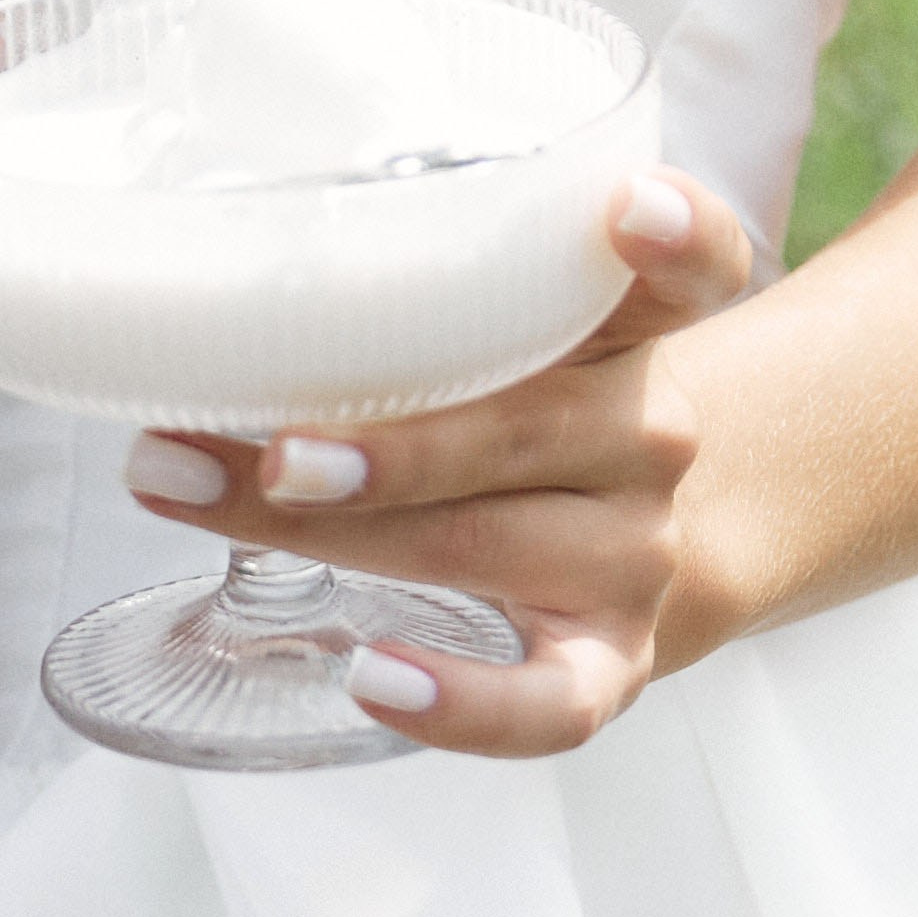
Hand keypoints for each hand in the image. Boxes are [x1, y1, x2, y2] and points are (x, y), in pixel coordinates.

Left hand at [123, 171, 754, 756]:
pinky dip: (462, 704)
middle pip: (516, 430)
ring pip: (488, 547)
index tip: (627, 210)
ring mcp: (632, 558)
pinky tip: (373, 677)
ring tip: (226, 507)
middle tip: (271, 447)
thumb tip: (231, 292)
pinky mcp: (609, 665)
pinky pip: (549, 706)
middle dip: (380, 446)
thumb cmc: (528, 418)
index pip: (691, 270)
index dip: (672, 235)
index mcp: (635, 335)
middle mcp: (650, 441)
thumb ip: (438, 290)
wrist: (635, 543)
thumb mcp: (523, 333)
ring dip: (341, 537)